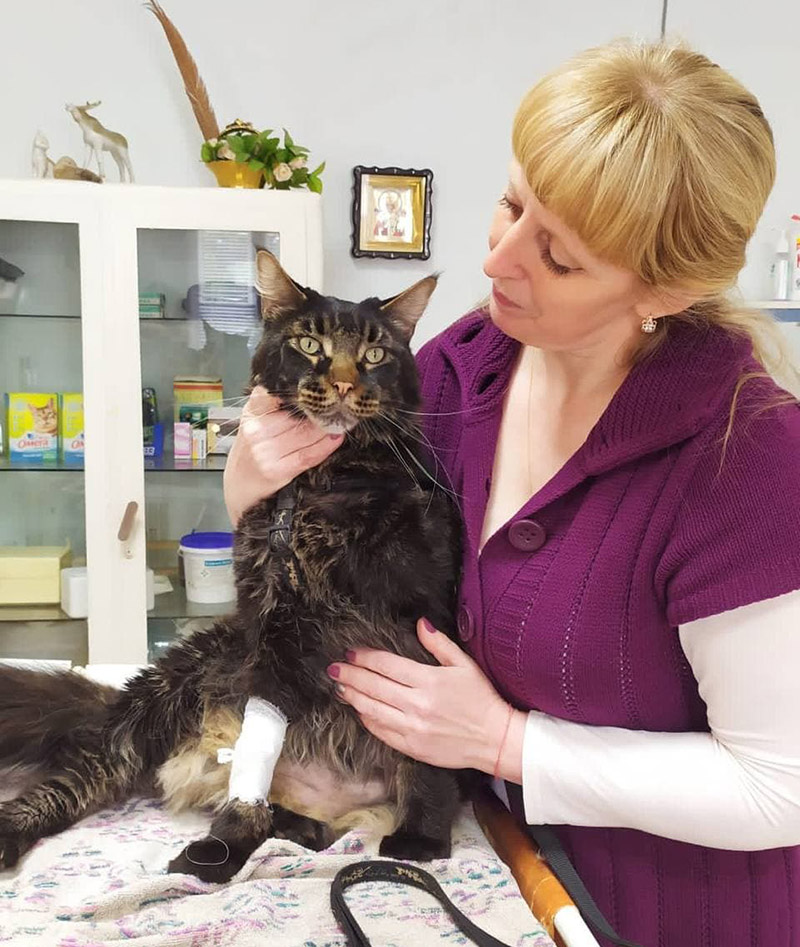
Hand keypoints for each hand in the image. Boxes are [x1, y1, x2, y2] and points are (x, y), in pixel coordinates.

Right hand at [223, 386, 343, 525]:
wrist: (239, 485)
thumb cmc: (250, 449)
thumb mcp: (254, 421)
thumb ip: (272, 404)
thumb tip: (309, 390)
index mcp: (251, 412)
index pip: (276, 392)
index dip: (300, 390)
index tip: (321, 386)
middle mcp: (256, 430)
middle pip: (298, 415)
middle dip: (322, 410)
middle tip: (341, 403)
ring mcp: (266, 452)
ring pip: (307, 433)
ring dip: (328, 427)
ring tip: (341, 420)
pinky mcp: (278, 470)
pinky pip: (309, 455)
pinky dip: (326, 446)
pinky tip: (336, 439)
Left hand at [328, 618, 526, 779]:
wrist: (494, 739)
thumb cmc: (480, 699)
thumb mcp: (464, 665)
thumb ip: (439, 644)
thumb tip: (420, 623)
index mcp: (429, 681)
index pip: (386, 665)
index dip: (365, 658)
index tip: (351, 653)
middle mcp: (417, 705)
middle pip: (373, 686)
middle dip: (350, 675)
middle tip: (333, 668)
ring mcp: (413, 728)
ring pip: (372, 710)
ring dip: (353, 697)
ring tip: (341, 687)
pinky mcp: (412, 747)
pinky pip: (382, 732)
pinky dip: (367, 720)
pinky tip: (359, 711)